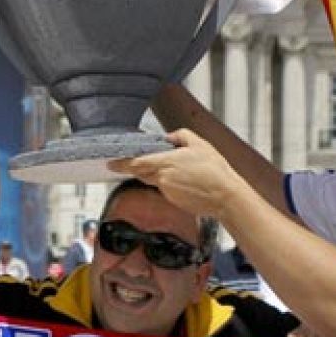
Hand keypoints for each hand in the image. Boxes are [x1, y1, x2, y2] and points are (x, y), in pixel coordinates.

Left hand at [108, 129, 244, 219]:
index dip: (121, 163)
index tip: (110, 163)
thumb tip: (168, 137)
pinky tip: (183, 179)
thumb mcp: (200, 144)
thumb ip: (181, 136)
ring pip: (153, 180)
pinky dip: (168, 182)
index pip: (136, 163)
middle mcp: (163, 179)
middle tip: (135, 161)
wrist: (225, 196)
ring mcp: (167, 191)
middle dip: (138, 166)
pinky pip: (164, 188)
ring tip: (175, 168)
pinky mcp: (173, 200)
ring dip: (156, 173)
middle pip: (142, 172)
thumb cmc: (215, 170)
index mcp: (166, 163)